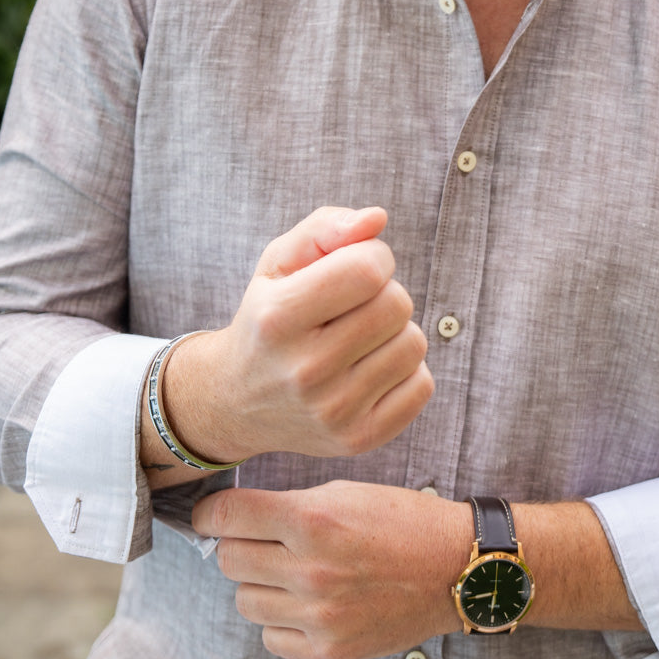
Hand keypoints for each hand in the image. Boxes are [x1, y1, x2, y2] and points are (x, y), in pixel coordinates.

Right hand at [162, 207, 432, 464]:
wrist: (237, 401)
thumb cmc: (269, 316)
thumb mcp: (278, 262)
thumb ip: (326, 229)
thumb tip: (376, 219)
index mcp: (278, 318)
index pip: (368, 269)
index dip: (372, 257)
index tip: (352, 268)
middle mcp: (304, 371)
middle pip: (397, 305)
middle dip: (383, 294)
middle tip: (352, 307)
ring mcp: (333, 412)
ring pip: (414, 344)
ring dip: (393, 333)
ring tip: (357, 339)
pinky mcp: (359, 439)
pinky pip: (422, 385)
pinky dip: (403, 371)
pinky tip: (367, 369)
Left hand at [192, 481, 472, 658]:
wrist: (455, 569)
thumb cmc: (402, 522)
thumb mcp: (347, 493)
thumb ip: (290, 504)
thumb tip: (233, 517)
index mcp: (315, 519)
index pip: (227, 517)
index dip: (211, 513)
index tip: (212, 515)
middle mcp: (312, 569)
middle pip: (229, 560)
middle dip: (240, 545)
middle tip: (265, 541)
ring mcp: (319, 615)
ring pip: (245, 601)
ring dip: (261, 584)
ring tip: (294, 572)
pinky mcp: (328, 650)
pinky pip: (271, 637)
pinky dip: (282, 620)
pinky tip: (309, 602)